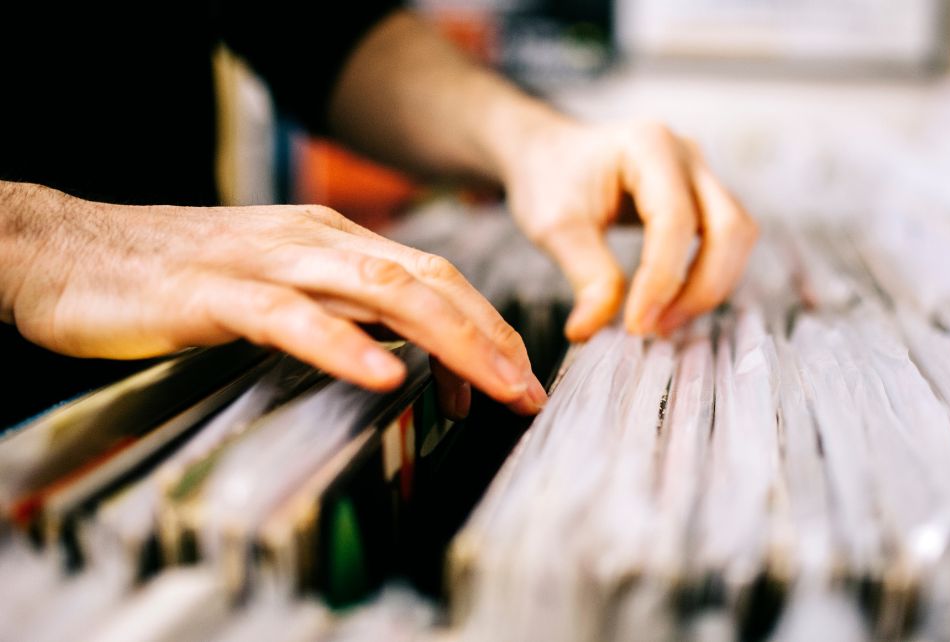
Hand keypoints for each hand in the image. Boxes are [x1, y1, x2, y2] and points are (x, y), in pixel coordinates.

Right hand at [0, 182, 544, 416]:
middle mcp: (312, 241)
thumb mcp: (275, 290)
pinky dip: (341, 345)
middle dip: (488, 337)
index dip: (486, 325)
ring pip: (379, 291)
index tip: (521, 376)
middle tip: (527, 392)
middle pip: (425, 280)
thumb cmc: (176, 277)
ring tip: (491, 385)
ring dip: (447, 339)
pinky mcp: (212, 292)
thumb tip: (402, 361)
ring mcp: (265, 261)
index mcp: (331, 242)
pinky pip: (289, 317)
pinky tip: (382, 376)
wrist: (67, 249)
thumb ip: (337, 315)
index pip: (433, 277)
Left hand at [503, 119, 757, 341]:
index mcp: (648, 145)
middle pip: (729, 227)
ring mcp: (701, 174)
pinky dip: (709, 278)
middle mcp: (686, 154)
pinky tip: (672, 304)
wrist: (551, 154)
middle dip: (701, 288)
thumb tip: (591, 330)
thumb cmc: (550, 178)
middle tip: (656, 328)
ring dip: (711, 287)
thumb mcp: (554, 226)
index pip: (674, 220)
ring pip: (738, 236)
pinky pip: (727, 242)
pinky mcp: (704, 198)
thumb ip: (584, 274)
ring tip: (663, 322)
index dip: (662, 279)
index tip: (636, 325)